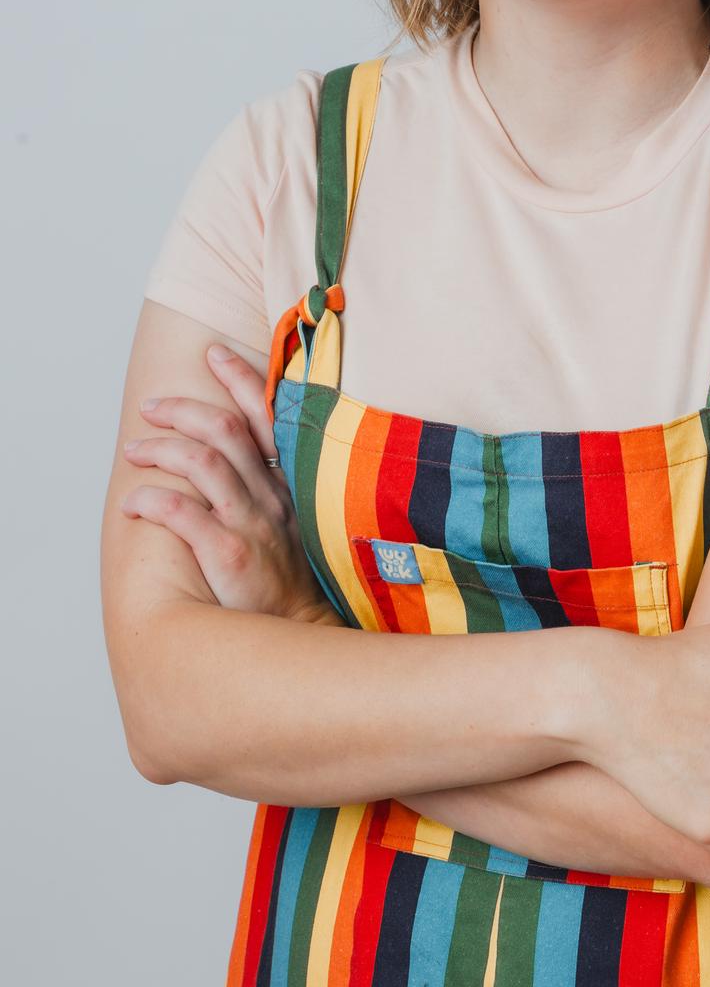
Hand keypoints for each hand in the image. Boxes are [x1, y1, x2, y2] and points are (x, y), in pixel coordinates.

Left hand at [119, 344, 341, 625]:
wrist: (299, 633)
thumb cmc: (290, 578)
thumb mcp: (296, 520)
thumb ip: (273, 485)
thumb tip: (234, 454)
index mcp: (289, 481)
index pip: (265, 416)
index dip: (240, 379)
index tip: (213, 353)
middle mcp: (272, 495)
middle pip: (225, 430)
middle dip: (183, 409)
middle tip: (151, 407)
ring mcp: (252, 524)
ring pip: (201, 463)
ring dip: (159, 449)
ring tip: (133, 451)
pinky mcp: (229, 555)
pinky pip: (183, 514)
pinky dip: (152, 500)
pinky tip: (134, 503)